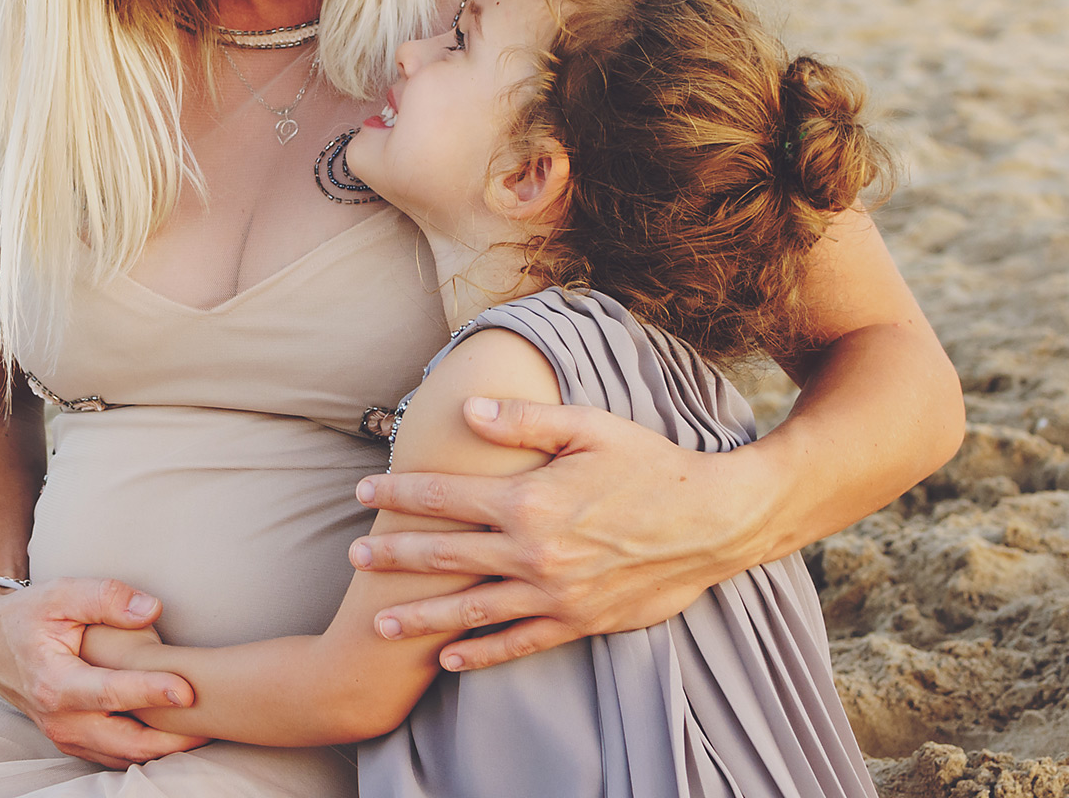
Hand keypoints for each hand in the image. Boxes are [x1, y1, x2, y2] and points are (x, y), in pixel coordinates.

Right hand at [0, 577, 204, 767]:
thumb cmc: (28, 614)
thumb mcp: (59, 593)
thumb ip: (105, 596)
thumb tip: (152, 609)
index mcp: (55, 683)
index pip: (111, 693)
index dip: (151, 691)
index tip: (188, 689)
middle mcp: (60, 720)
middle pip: (126, 742)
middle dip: (173, 738)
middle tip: (214, 723)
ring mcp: (65, 736)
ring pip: (125, 757)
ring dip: (164, 750)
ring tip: (205, 732)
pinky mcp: (72, 741)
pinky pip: (115, 757)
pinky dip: (146, 751)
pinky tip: (175, 735)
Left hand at [351, 397, 766, 669]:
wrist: (716, 521)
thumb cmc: (652, 465)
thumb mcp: (589, 427)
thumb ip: (523, 420)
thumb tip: (466, 410)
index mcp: (530, 499)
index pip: (445, 495)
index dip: (399, 492)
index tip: (363, 489)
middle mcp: (535, 551)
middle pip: (446, 555)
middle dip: (394, 555)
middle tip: (352, 556)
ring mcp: (556, 593)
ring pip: (473, 609)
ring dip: (422, 615)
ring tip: (382, 620)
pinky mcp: (580, 621)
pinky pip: (520, 643)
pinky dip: (483, 654)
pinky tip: (451, 659)